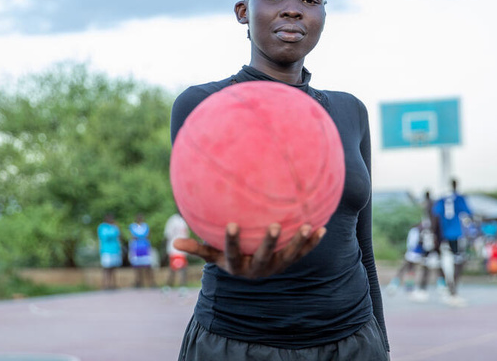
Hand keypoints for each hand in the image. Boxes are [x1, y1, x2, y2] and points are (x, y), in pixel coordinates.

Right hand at [172, 222, 326, 278]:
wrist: (252, 272)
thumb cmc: (229, 258)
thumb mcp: (213, 256)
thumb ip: (197, 249)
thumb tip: (174, 242)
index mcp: (237, 266)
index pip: (232, 254)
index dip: (232, 241)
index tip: (232, 224)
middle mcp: (258, 269)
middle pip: (265, 256)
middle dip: (270, 242)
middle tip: (274, 225)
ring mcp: (276, 266)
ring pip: (289, 256)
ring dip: (299, 241)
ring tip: (308, 225)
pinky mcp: (290, 262)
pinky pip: (303, 253)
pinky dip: (313, 242)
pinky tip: (322, 227)